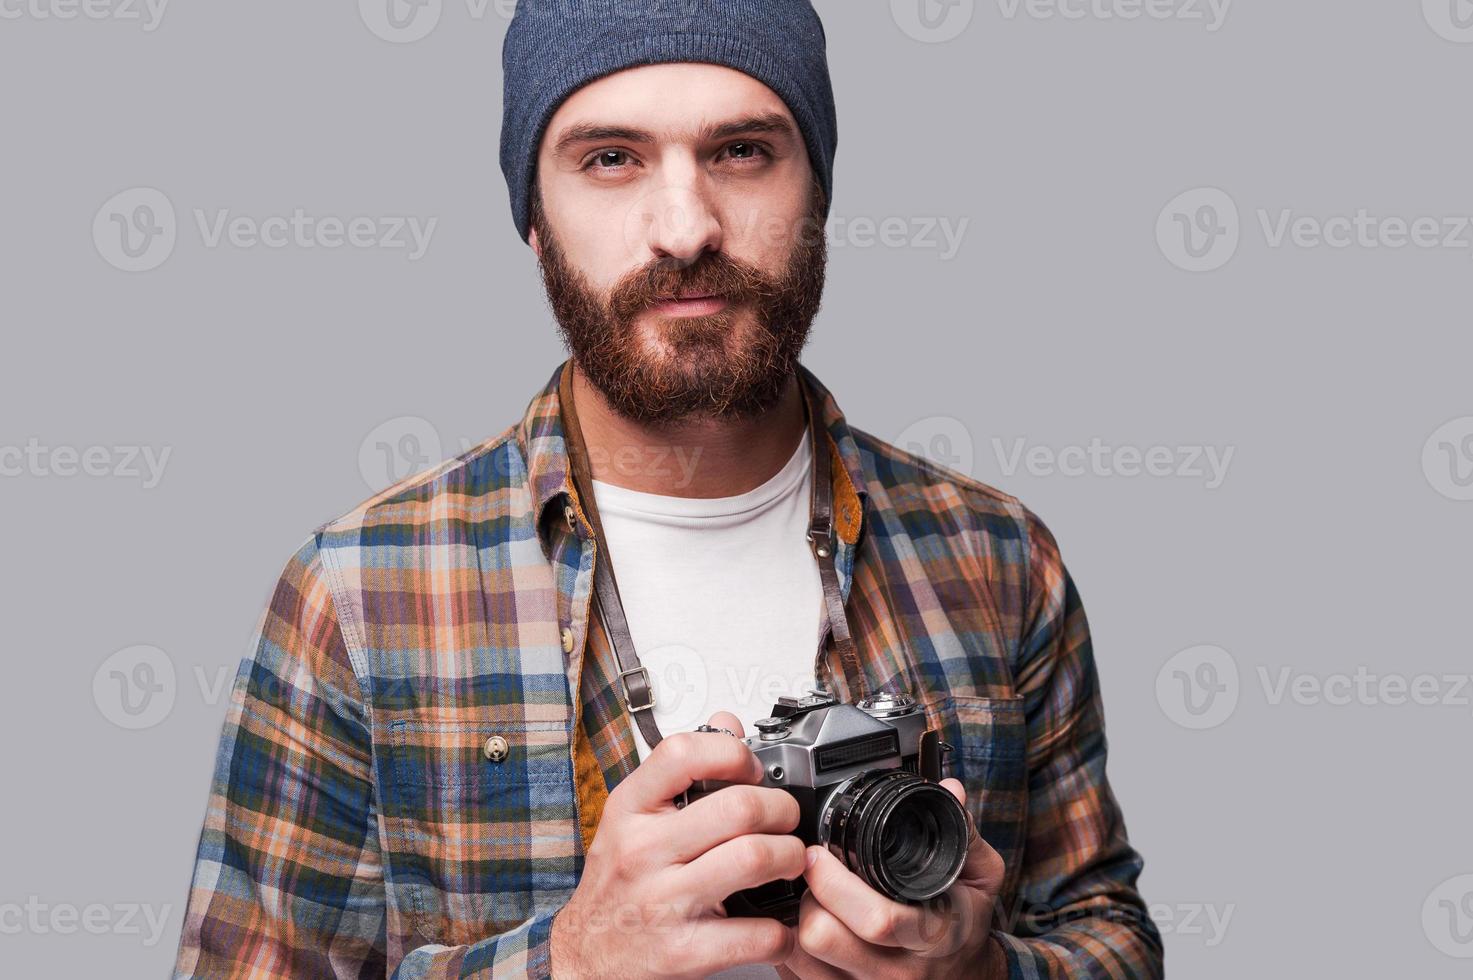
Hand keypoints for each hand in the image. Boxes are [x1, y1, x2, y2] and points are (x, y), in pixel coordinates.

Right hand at [551, 712, 803, 978]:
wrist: (582, 959)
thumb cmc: (615, 887)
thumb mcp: (631, 820)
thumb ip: (680, 771)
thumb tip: (727, 724)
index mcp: (630, 810)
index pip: (683, 752)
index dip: (733, 753)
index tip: (751, 769)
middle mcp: (643, 851)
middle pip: (739, 807)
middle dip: (782, 809)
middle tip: (786, 819)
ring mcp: (663, 902)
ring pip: (755, 859)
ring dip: (791, 858)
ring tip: (790, 861)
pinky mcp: (683, 952)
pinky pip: (757, 934)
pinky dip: (783, 929)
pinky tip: (779, 922)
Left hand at [779, 779, 1007, 979]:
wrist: (968, 978)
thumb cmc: (965, 924)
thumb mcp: (979, 877)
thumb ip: (964, 833)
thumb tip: (950, 789)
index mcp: (929, 935)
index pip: (876, 919)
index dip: (835, 884)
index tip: (818, 854)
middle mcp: (895, 971)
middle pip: (823, 938)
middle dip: (806, 895)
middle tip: (809, 870)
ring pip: (801, 958)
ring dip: (794, 920)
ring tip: (810, 895)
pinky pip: (796, 975)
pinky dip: (790, 946)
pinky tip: (806, 922)